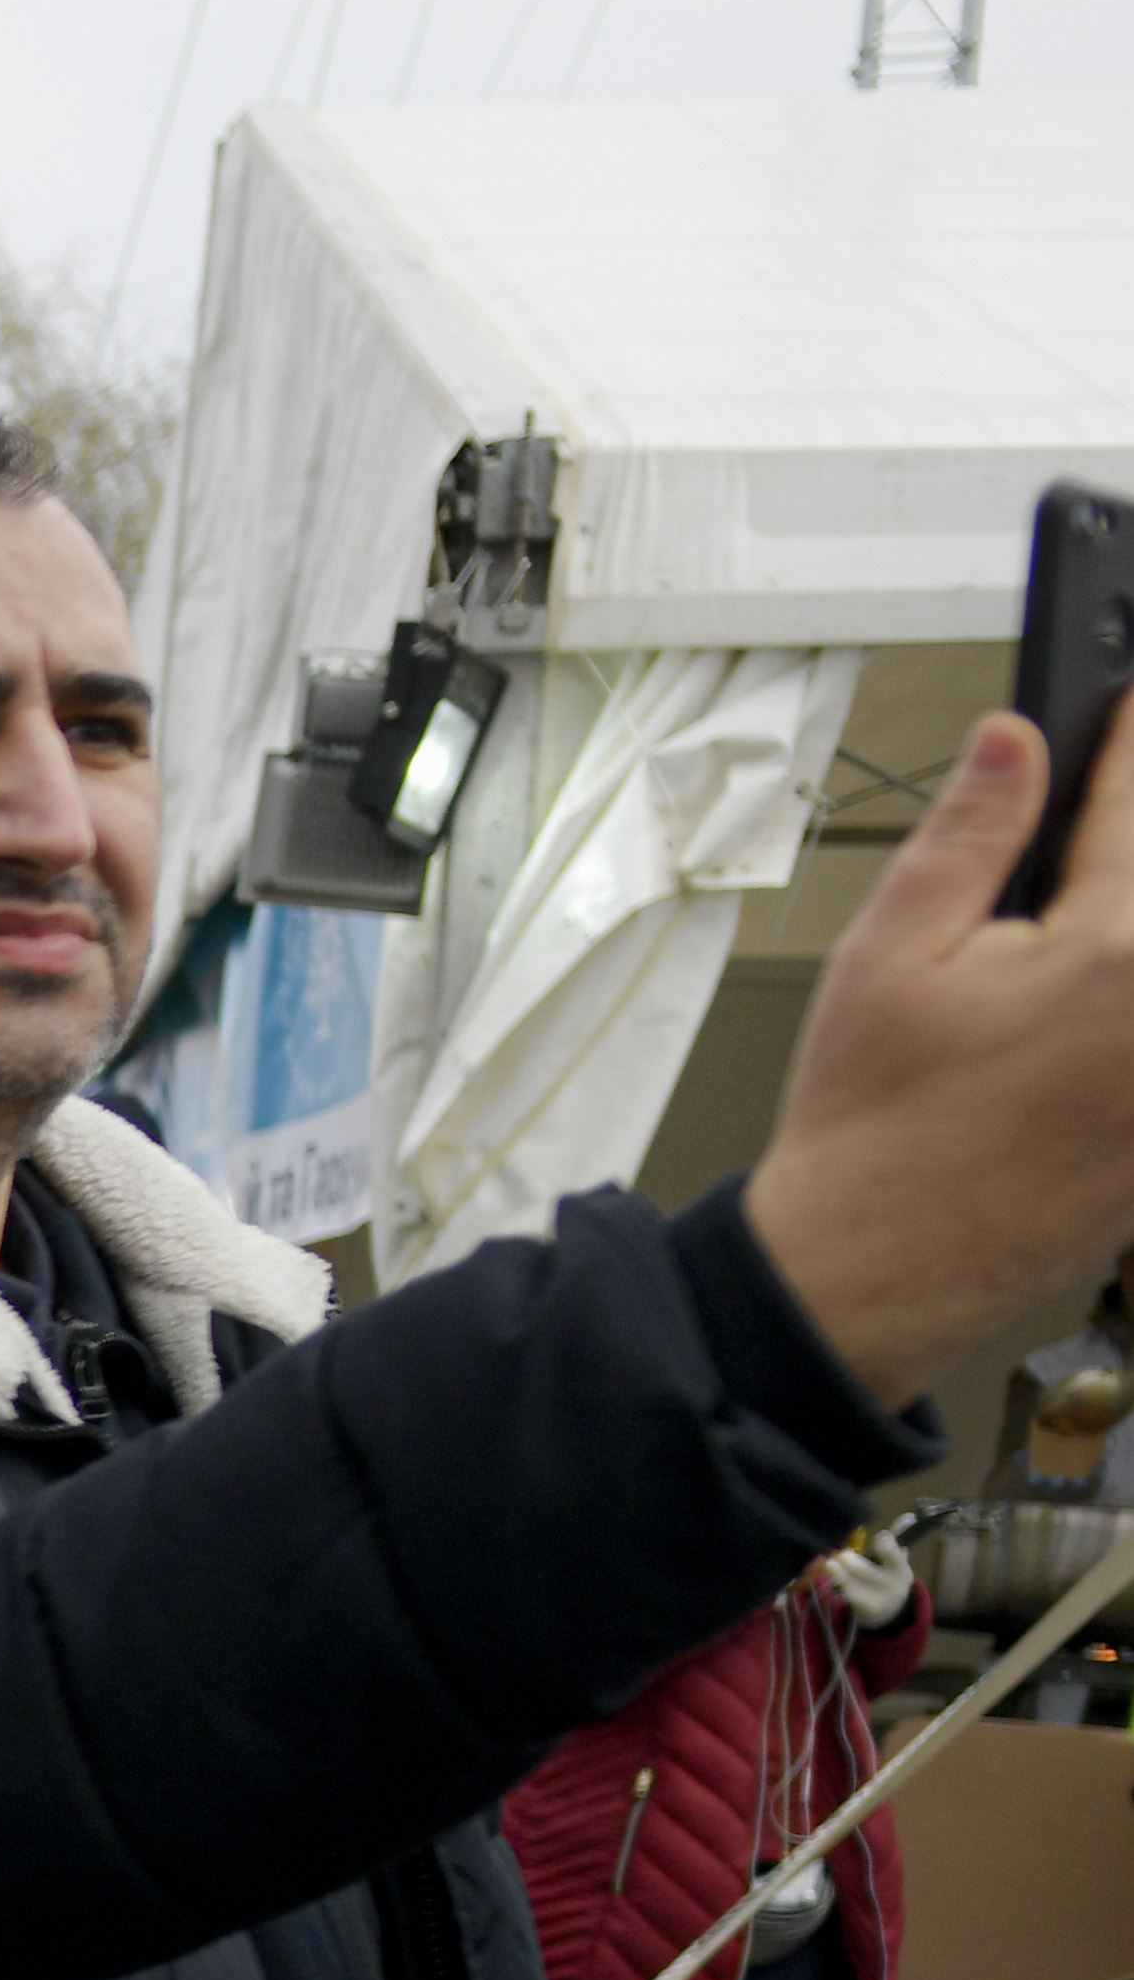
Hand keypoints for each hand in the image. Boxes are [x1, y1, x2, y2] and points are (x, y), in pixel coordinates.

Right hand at [743, 712, 1133, 1394]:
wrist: (874, 1271)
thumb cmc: (872, 1131)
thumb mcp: (888, 955)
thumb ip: (967, 834)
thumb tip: (1014, 741)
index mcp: (1112, 947)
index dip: (1126, 741)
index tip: (1125, 708)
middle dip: (1114, 864)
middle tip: (1058, 885)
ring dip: (1111, 950)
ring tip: (1044, 982)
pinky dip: (1114, 1026)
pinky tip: (1061, 1046)